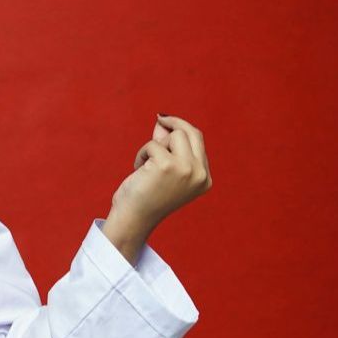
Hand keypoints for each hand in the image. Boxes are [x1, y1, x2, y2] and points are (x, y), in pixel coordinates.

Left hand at [108, 114, 212, 234]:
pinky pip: (153, 145)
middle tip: (159, 118)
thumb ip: (167, 148)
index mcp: (204, 179)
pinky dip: (141, 154)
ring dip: (154, 145)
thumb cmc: (145, 197)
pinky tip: (138, 170)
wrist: (133, 219)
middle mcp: (200, 174)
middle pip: (192, 133)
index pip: (198, 143)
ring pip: (174, 135)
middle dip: (175, 122)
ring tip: (144, 164)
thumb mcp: (162, 171)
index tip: (167, 122)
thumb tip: (162, 122)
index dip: (182, 129)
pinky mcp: (168, 165)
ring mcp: (186, 169)